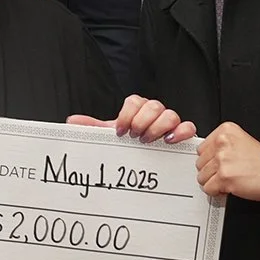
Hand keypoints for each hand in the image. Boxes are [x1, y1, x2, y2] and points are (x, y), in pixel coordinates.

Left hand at [70, 95, 195, 142]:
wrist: (147, 159)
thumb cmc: (130, 144)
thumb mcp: (111, 136)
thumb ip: (93, 128)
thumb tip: (71, 122)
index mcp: (138, 111)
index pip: (135, 101)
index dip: (127, 114)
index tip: (120, 130)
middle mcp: (155, 114)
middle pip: (154, 105)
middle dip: (142, 121)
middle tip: (134, 137)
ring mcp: (171, 123)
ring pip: (171, 114)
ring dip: (157, 128)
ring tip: (147, 141)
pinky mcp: (184, 135)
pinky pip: (189, 127)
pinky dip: (180, 132)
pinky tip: (168, 141)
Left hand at [196, 121, 259, 200]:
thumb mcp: (242, 142)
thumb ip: (223, 146)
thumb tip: (206, 158)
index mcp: (226, 130)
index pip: (202, 148)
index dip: (211, 160)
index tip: (221, 164)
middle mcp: (222, 142)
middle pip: (199, 163)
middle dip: (211, 172)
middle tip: (227, 174)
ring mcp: (222, 159)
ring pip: (202, 177)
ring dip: (214, 182)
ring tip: (230, 180)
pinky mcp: (224, 176)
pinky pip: (208, 189)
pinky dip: (217, 192)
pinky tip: (230, 187)